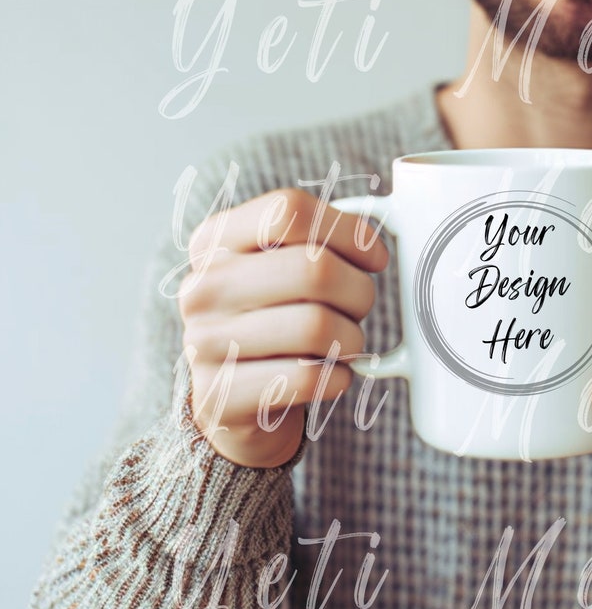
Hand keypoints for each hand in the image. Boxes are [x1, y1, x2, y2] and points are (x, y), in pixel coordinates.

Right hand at [179, 188, 387, 467]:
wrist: (231, 398)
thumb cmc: (272, 318)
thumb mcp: (281, 267)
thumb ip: (321, 241)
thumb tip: (374, 245)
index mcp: (215, 240)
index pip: (289, 210)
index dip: (347, 231)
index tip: (374, 257)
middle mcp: (201, 286)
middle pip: (313, 268)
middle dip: (358, 290)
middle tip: (360, 307)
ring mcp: (203, 343)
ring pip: (316, 326)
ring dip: (351, 338)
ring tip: (344, 343)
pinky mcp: (219, 396)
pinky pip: (307, 378)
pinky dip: (337, 377)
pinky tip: (330, 375)